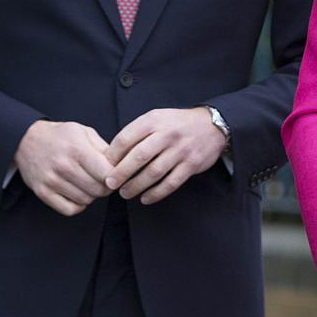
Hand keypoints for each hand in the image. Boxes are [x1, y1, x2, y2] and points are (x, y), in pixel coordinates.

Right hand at [13, 120, 113, 215]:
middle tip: (104, 180)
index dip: (117, 176)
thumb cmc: (61, 136)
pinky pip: (69, 210)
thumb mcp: (85, 132)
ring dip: (92, 195)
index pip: (107, 173)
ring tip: (89, 183)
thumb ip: (105, 148)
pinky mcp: (42, 192)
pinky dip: (78, 205)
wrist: (26, 139)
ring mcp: (51, 181)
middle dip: (106, 187)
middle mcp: (63, 166)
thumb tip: (122, 165)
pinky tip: (78, 193)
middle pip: (98, 189)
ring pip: (86, 201)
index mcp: (77, 149)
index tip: (117, 173)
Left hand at [104, 107, 227, 203]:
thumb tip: (113, 156)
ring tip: (125, 193)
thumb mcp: (157, 118)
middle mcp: (168, 134)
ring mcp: (181, 150)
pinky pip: (170, 183)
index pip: (126, 138)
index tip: (103, 167)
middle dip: (120, 174)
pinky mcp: (191, 165)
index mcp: (154, 120)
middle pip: (138, 157)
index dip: (111, 155)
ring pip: (153, 173)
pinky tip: (146, 198)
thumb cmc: (177, 124)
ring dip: (136, 186)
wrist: (212, 125)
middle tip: (109, 184)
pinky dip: (156, 193)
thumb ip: (137, 133)